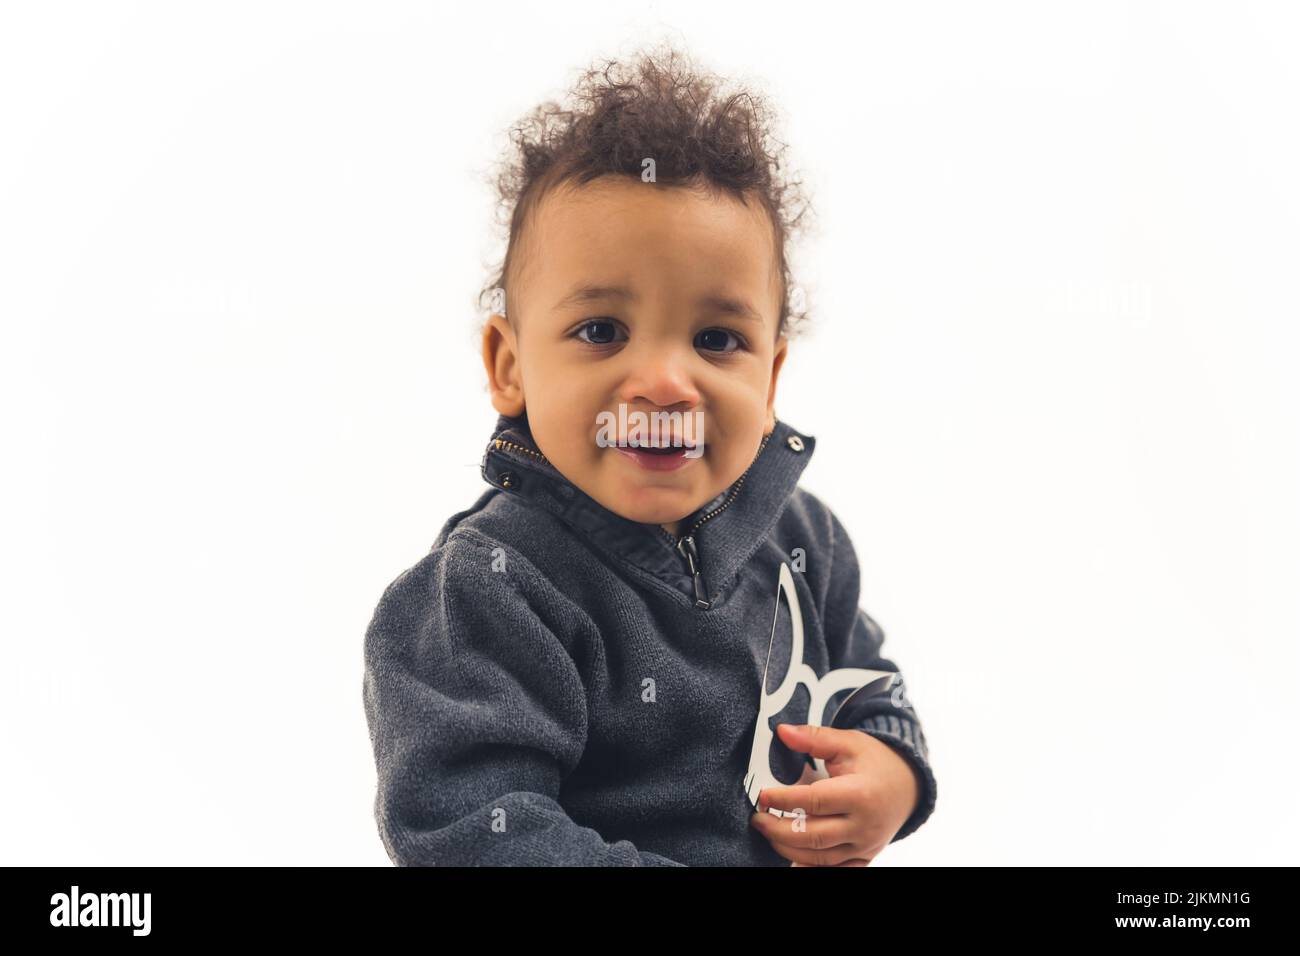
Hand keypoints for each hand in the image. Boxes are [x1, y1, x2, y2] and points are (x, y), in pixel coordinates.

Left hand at [750, 723, 919, 866]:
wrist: (908, 785)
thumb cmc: (876, 762)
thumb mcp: (848, 742)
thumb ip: (814, 738)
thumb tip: (782, 731)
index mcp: (861, 794)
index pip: (815, 802)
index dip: (785, 800)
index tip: (763, 796)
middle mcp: (864, 825)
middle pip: (815, 837)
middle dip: (779, 831)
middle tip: (758, 819)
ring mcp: (865, 846)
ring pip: (820, 858)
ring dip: (788, 849)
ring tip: (769, 832)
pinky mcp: (863, 858)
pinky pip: (835, 870)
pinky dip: (810, 867)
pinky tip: (790, 856)